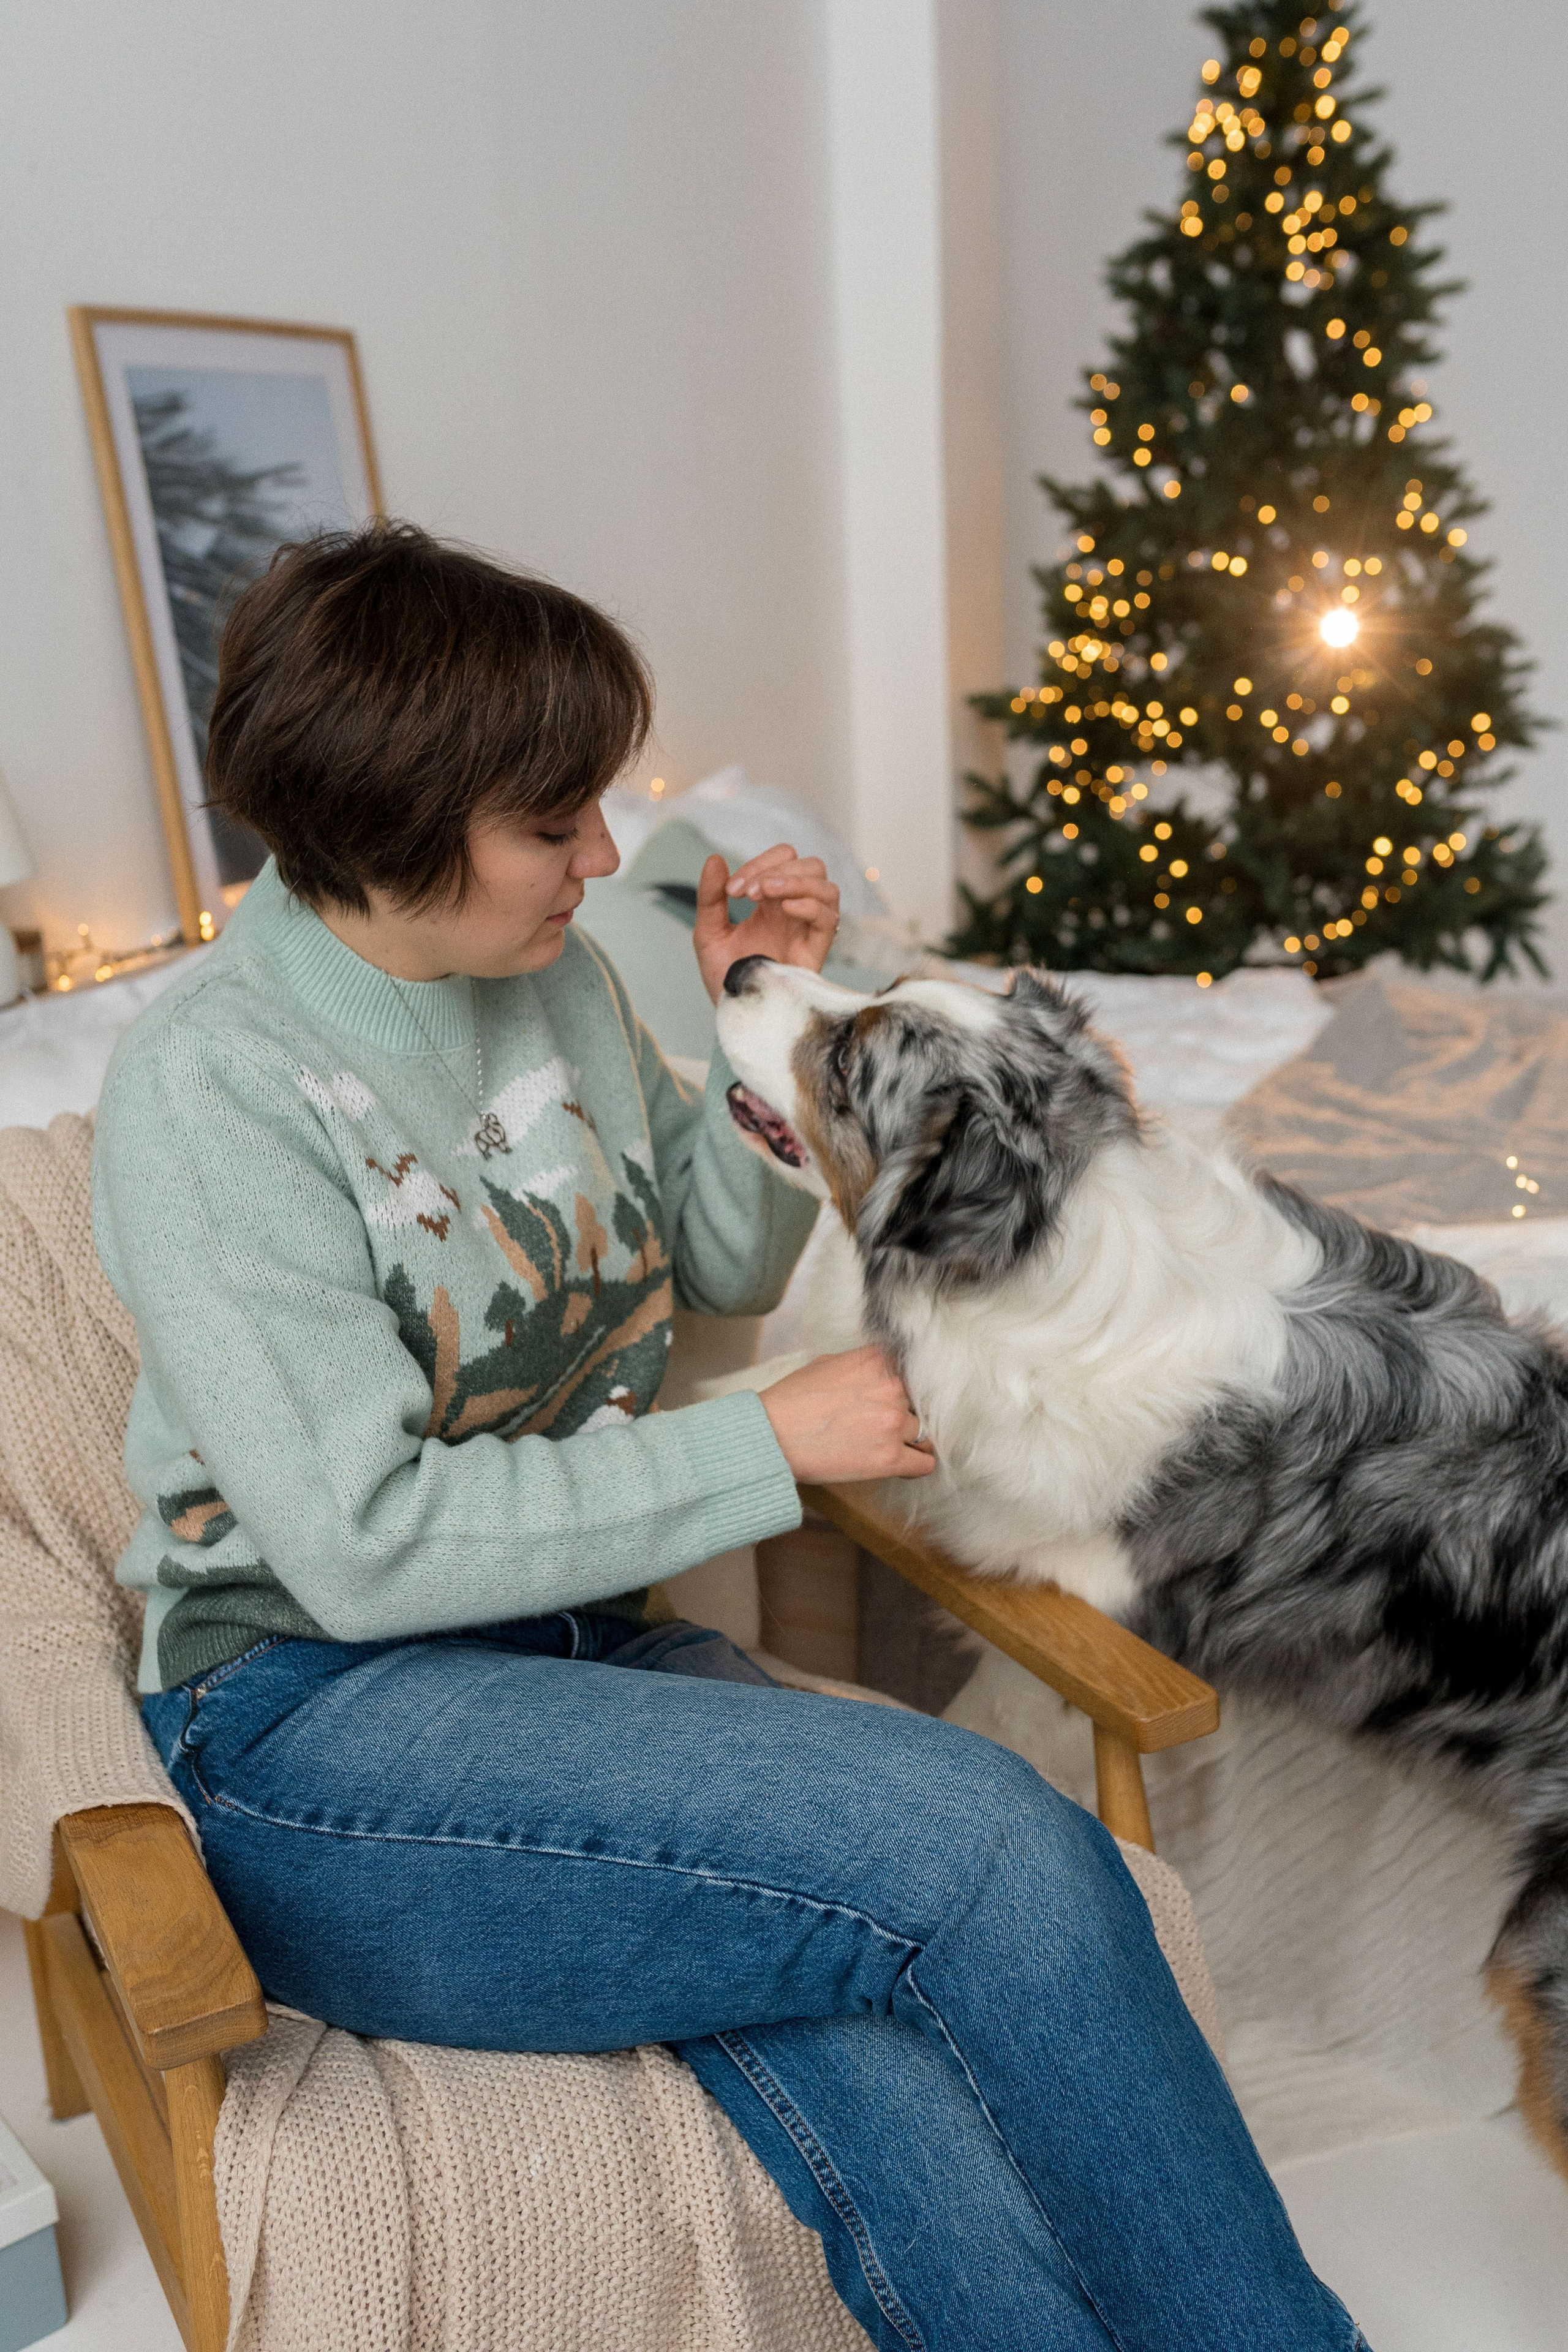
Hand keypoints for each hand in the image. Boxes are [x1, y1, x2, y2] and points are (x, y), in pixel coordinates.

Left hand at [694, 843, 840, 1004]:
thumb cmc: (726, 977)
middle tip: (748, 893)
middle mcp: (795, 913)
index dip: (761, 863)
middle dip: (778, 870)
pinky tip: (785, 910)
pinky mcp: (816, 952)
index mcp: (772, 903)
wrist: (735, 1013)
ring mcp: (808, 931)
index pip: (784, 860)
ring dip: (796, 881)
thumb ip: (710, 897)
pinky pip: (829, 919)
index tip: (733, 890)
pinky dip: (810, 906)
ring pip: (826, 887)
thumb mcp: (708, 933)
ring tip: (765, 894)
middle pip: (811, 866)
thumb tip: (714, 859)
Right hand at [760, 1346, 935, 1484]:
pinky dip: (916, 1466)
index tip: (895, 1402)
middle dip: (904, 1415)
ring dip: (910, 1441)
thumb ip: (863, 1365)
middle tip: (881, 1427)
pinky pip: (924, 1464)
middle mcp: (893, 1388)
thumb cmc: (792, 1400)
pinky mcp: (890, 1458)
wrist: (771, 1436)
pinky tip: (901, 1466)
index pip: (915, 1373)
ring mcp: (893, 1423)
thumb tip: (881, 1373)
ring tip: (887, 1447)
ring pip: (924, 1433)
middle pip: (920, 1404)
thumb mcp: (828, 1364)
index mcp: (878, 1360)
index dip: (905, 1390)